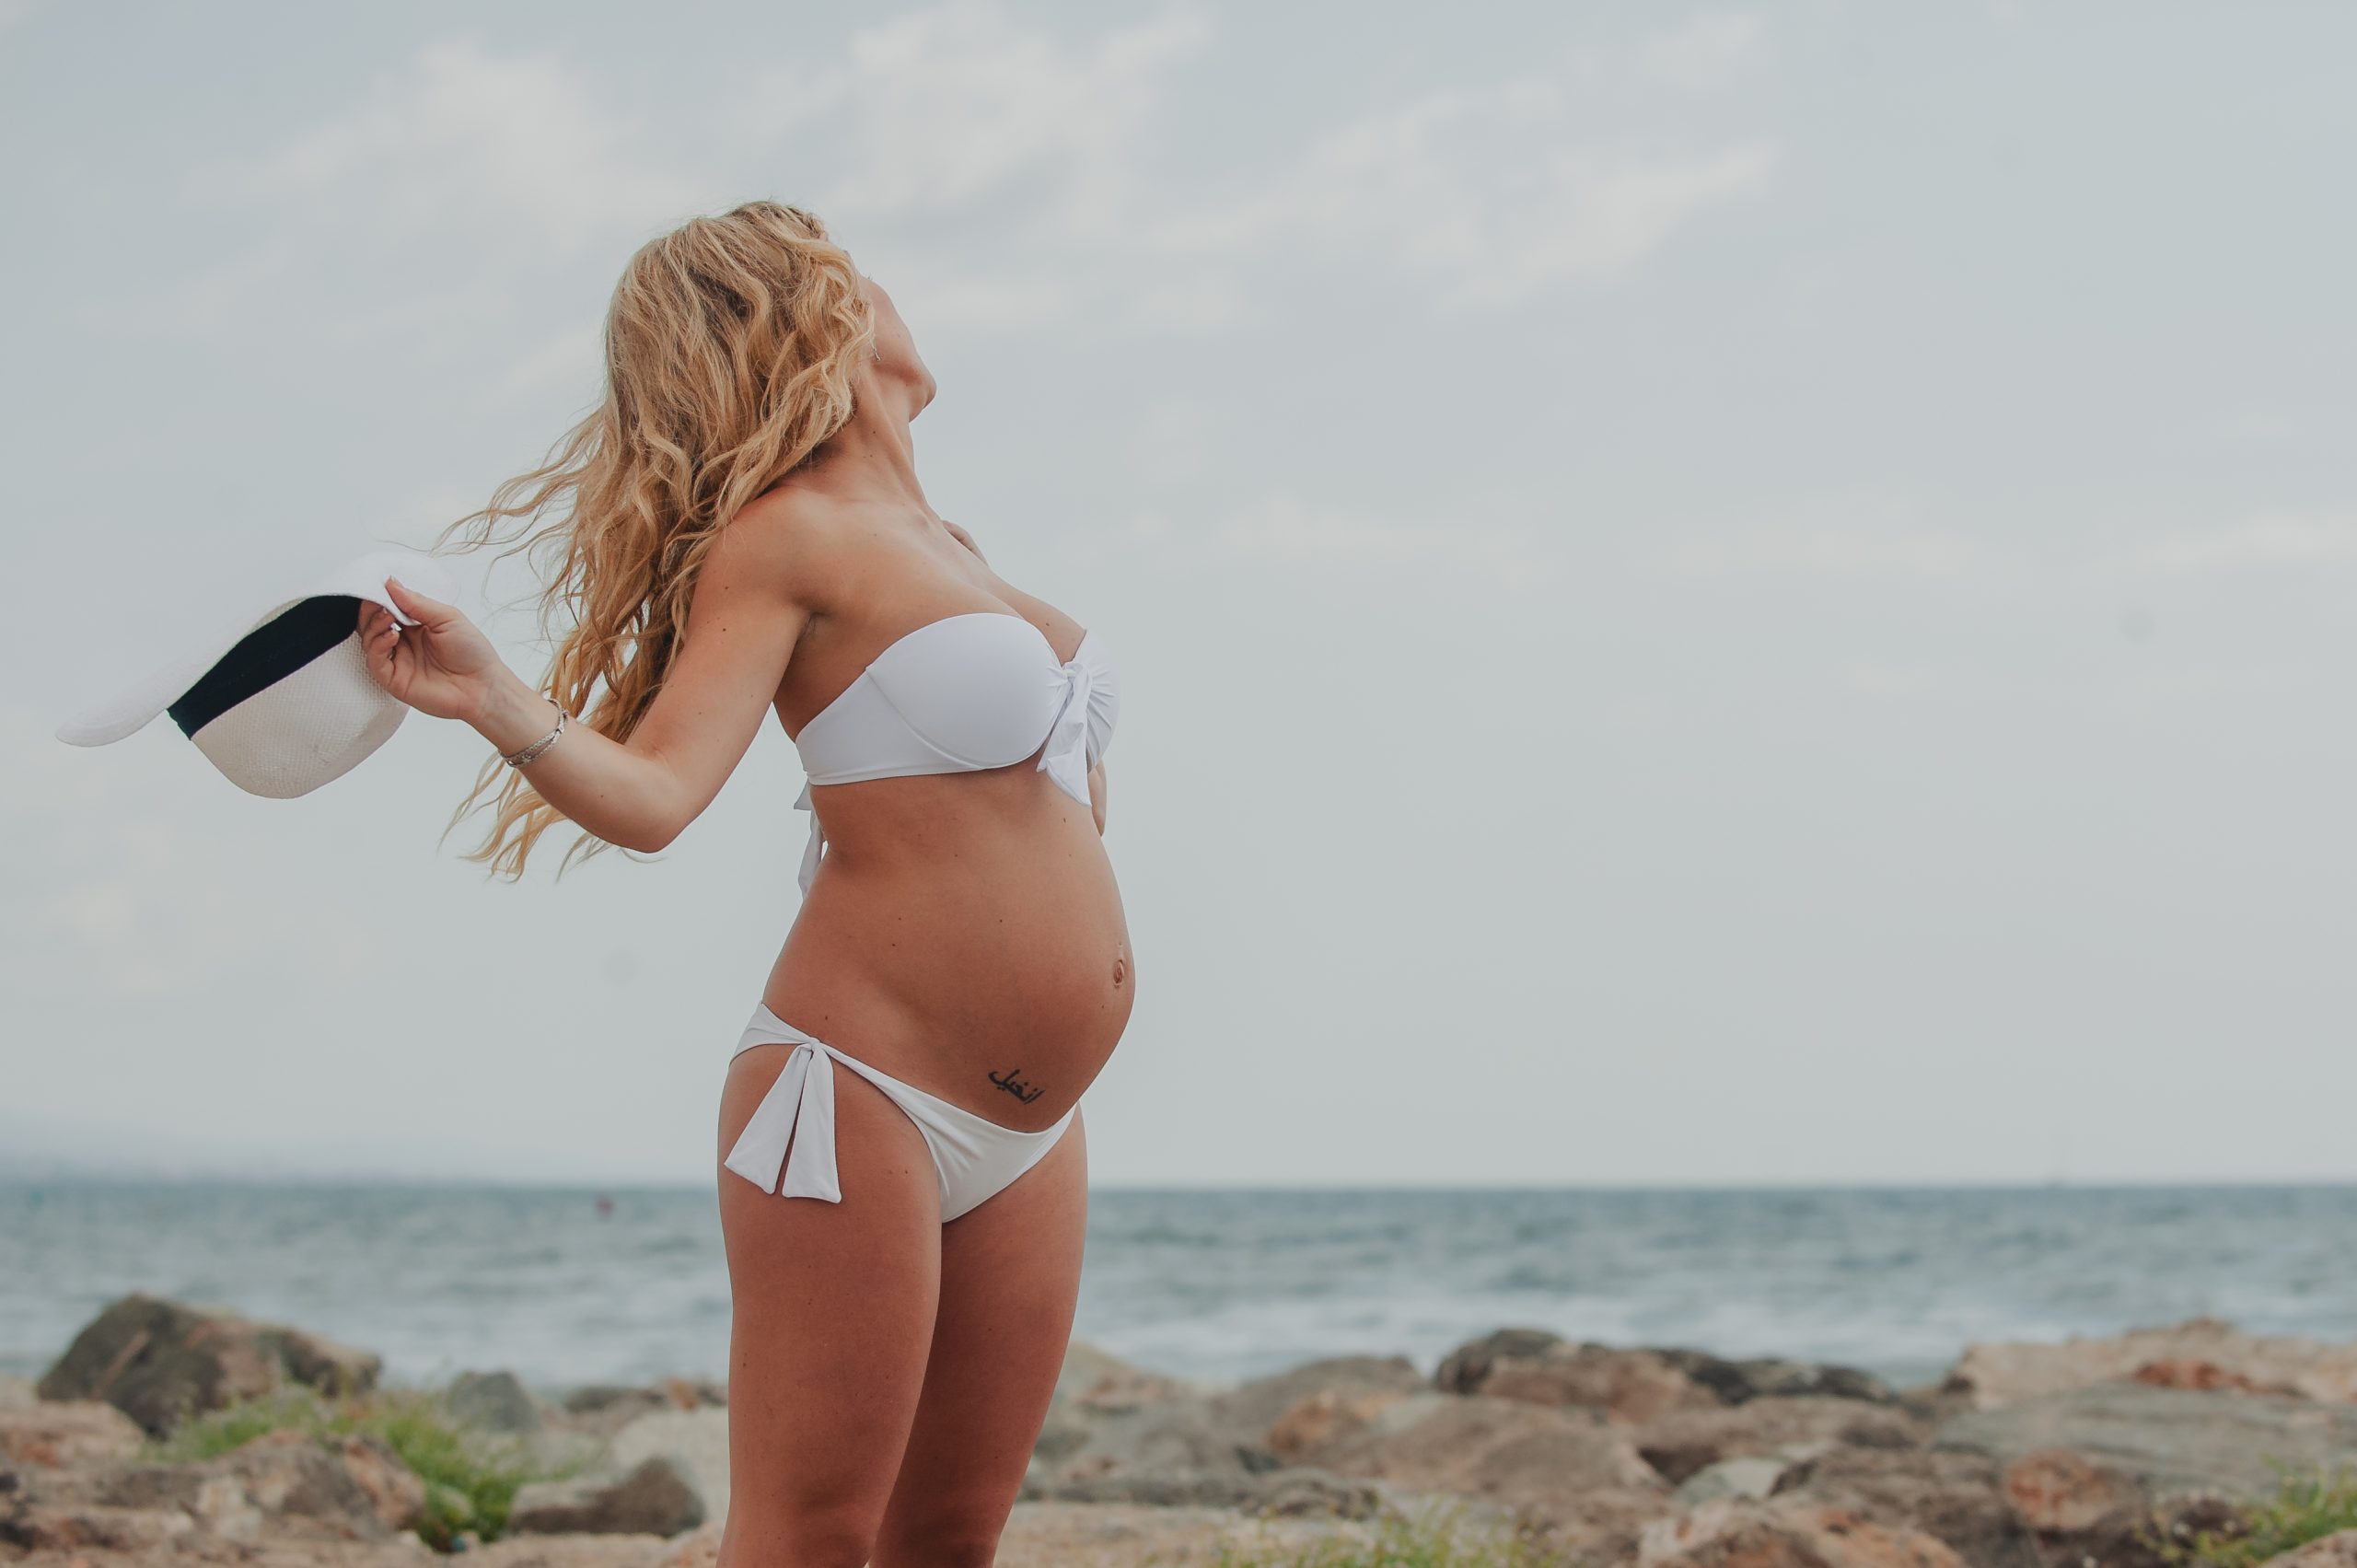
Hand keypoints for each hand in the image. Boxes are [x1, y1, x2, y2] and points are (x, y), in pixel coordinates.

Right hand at [360, 576, 504, 722]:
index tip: (378, 585)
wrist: (483, 687)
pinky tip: (391, 635)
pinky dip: (377, 646)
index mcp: (417, 626)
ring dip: (373, 625)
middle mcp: (404, 643)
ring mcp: (398, 661)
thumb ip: (418, 603)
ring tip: (388, 616)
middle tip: (376, 600)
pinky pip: (374, 662)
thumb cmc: (473, 653)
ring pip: (369, 640)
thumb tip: (391, 584)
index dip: (381, 597)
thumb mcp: (447, 618)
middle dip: (371, 609)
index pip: (388, 608)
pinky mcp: (394, 680)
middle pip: (373, 623)